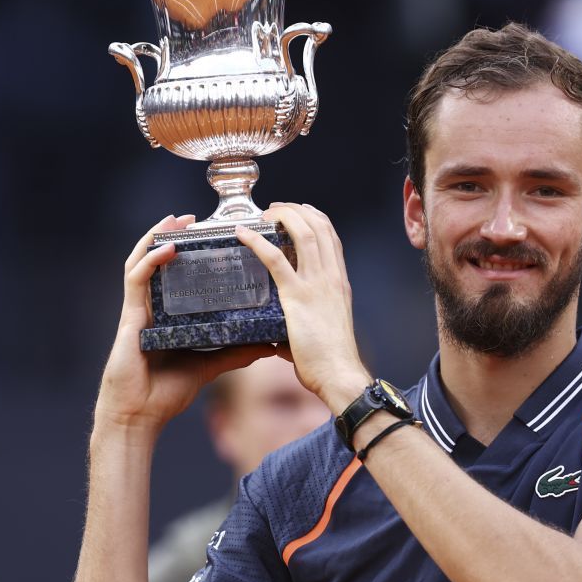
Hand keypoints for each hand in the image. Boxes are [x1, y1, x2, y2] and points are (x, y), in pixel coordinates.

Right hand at [95, 215, 275, 434]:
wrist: (140, 416)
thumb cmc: (167, 392)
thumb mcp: (210, 365)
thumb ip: (235, 352)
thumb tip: (269, 344)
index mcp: (169, 314)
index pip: (178, 273)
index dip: (190, 251)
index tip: (213, 234)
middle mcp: (153, 305)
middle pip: (159, 260)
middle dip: (173, 234)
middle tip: (195, 218)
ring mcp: (139, 309)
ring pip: (143, 260)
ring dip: (158, 236)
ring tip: (177, 219)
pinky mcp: (130, 316)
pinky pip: (136, 279)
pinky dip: (151, 260)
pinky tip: (168, 248)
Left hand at [233, 204, 369, 412]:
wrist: (339, 374)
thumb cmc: (331, 360)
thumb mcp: (324, 330)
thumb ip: (304, 324)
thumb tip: (279, 337)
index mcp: (339, 283)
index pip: (331, 238)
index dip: (315, 218)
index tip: (301, 210)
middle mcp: (332, 277)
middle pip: (319, 227)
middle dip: (296, 210)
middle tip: (276, 208)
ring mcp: (317, 284)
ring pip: (303, 234)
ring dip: (282, 216)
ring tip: (264, 214)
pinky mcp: (298, 297)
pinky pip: (275, 260)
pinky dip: (257, 241)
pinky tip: (242, 233)